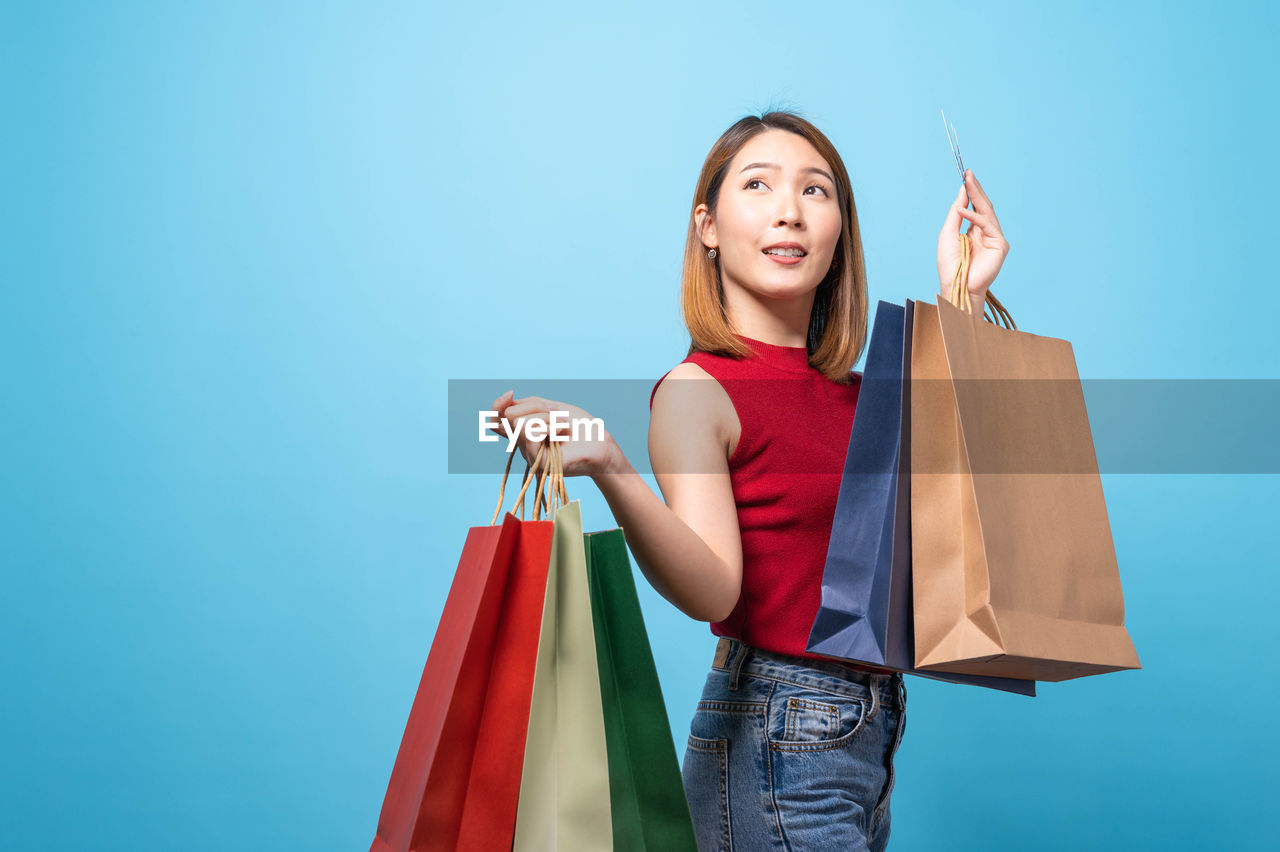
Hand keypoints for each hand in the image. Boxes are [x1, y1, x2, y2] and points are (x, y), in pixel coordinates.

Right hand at [486, 390, 618, 478]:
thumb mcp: (552, 408)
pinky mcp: (538, 464)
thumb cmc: (580, 427)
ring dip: (546, 417)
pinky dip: (550, 425)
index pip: (497, 421)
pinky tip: (562, 433)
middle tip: (555, 414)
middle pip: (509, 415)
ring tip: (563, 426)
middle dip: (535, 407)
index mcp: (525, 434)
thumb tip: (507, 400)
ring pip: (519, 422)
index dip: (497, 406)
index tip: (510, 394)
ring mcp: (530, 456)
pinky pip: (530, 433)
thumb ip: (529, 405)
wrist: (601, 443)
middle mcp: (524, 446)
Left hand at [936, 168, 1010, 306]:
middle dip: (976, 189)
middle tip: (969, 173)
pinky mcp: (1000, 245)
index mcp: (974, 231)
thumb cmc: (950, 264)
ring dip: (977, 196)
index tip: (966, 174)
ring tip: (968, 182)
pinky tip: (963, 211)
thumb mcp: (948, 233)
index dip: (971, 191)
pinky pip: (988, 226)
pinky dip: (975, 218)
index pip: (975, 207)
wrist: (955, 285)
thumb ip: (956, 213)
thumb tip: (962, 192)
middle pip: (983, 206)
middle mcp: (985, 233)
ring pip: (987, 212)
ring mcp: (994, 238)